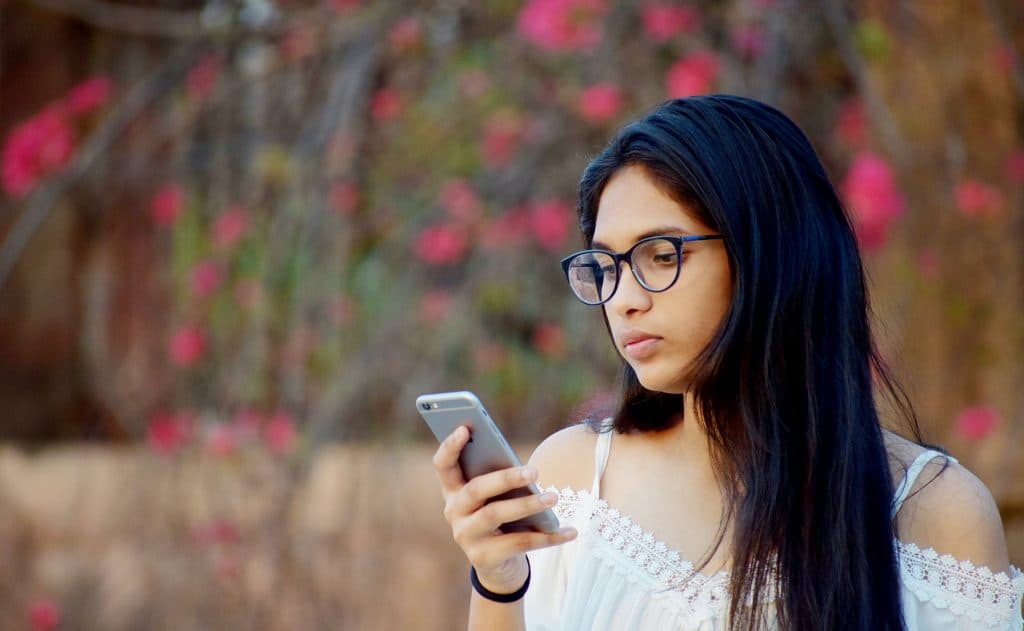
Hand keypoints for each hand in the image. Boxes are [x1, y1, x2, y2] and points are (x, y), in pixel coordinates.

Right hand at [432, 425, 577, 592]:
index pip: (443, 465)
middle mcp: (453, 512)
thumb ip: (500, 480)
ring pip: (495, 514)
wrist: (497, 565)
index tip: (465, 428)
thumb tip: (527, 470)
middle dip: (505, 478)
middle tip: (534, 471)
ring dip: (527, 504)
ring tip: (553, 497)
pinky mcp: (483, 558)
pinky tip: (570, 531)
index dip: (450, 446)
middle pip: (475, 489)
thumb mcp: (496, 497)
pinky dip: (548, 537)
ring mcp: (465, 536)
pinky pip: (519, 543)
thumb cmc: (500, 518)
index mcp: (453, 490)